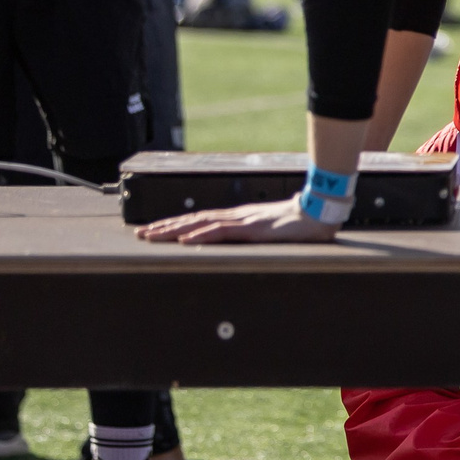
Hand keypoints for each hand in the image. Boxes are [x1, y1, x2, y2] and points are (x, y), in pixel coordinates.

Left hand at [137, 199, 340, 243]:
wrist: (319, 212)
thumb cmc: (298, 224)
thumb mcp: (270, 233)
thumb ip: (254, 236)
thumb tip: (241, 246)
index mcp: (238, 218)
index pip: (200, 220)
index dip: (176, 225)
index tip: (154, 230)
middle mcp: (236, 217)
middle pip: (193, 221)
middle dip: (165, 228)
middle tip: (141, 234)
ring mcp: (243, 222)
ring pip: (201, 225)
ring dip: (174, 231)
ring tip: (152, 236)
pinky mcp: (252, 230)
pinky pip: (223, 233)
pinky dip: (202, 236)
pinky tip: (186, 241)